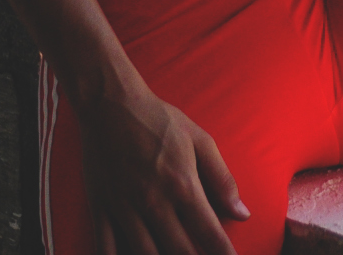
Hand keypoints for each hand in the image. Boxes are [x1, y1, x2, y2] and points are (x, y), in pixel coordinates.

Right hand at [79, 85, 248, 254]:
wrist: (110, 103)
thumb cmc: (158, 119)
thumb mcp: (200, 140)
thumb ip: (222, 179)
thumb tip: (242, 213)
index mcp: (182, 185)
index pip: (209, 233)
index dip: (223, 253)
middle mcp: (155, 203)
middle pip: (180, 250)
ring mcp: (125, 208)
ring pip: (145, 254)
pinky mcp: (100, 207)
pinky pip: (105, 246)